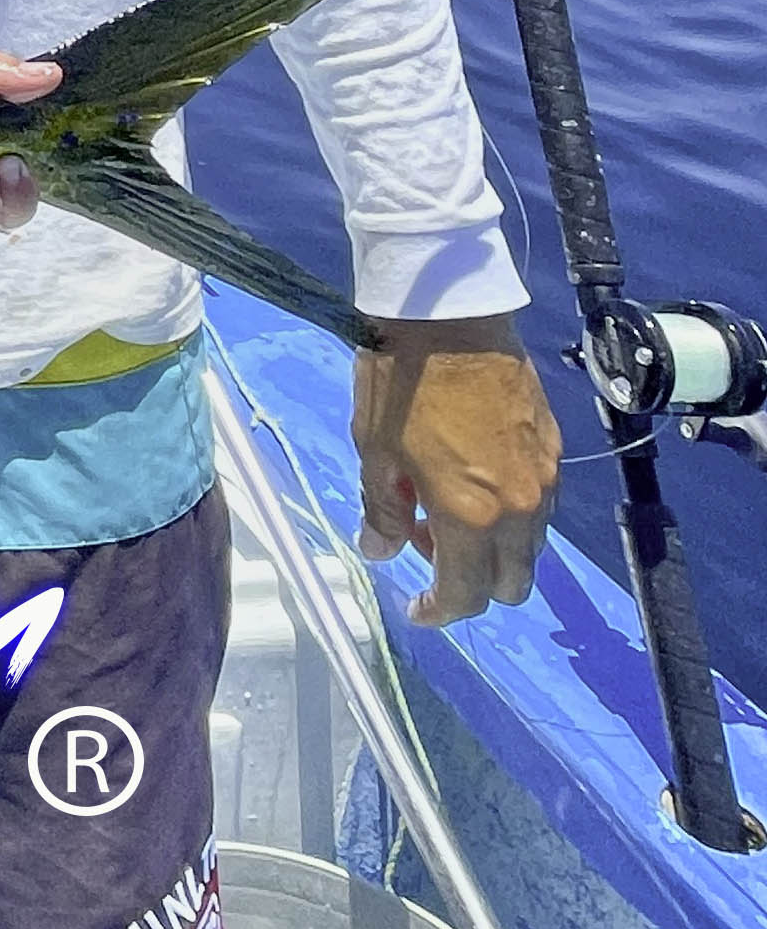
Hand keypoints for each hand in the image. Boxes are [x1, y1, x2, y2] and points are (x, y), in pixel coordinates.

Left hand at [351, 314, 561, 624]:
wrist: (449, 316)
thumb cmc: (401, 383)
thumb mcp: (374, 450)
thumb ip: (381, 510)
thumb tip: (379, 552)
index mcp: (471, 514)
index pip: (468, 594)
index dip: (441, 611)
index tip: (419, 609)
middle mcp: (521, 508)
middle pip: (512, 583)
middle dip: (472, 585)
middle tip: (425, 549)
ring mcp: (544, 479)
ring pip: (529, 547)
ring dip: (491, 549)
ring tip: (440, 509)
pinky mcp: (553, 449)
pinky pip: (538, 507)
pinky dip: (508, 515)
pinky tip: (471, 482)